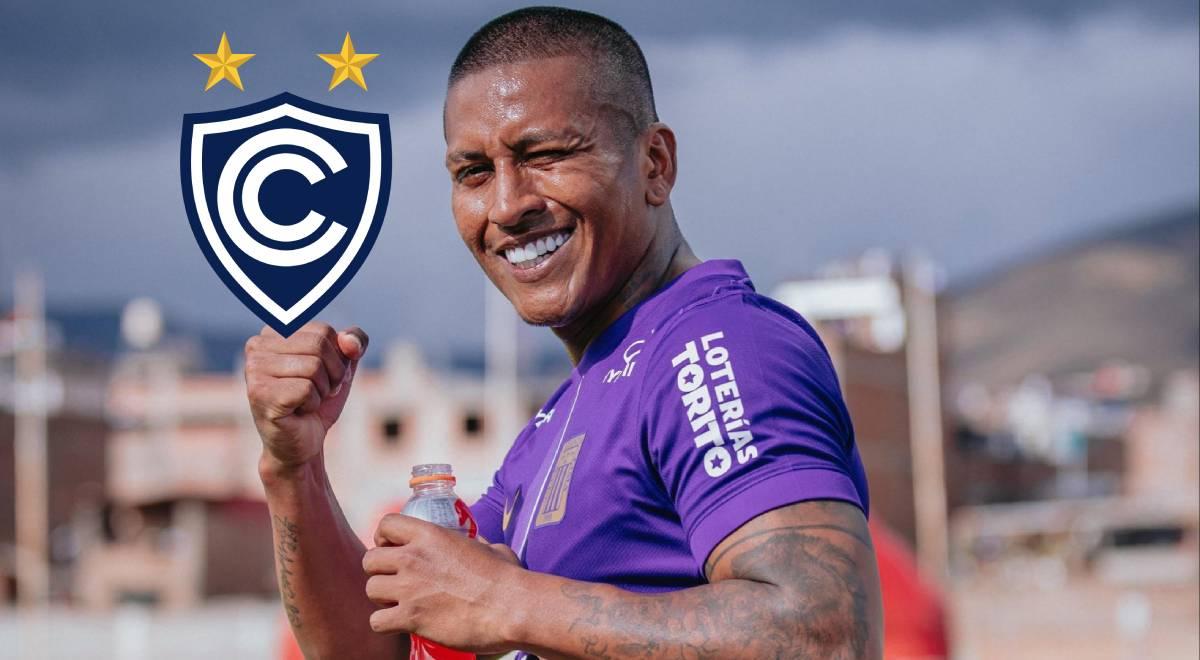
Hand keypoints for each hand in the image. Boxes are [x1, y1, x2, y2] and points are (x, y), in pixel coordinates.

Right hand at [244, 321, 368, 471]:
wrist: (303, 443)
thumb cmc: (319, 400)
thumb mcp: (344, 365)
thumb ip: (355, 341)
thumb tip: (350, 342)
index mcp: (274, 331)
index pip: (324, 331)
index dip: (337, 358)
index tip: (322, 375)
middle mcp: (257, 345)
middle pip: (319, 345)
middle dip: (332, 373)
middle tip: (318, 391)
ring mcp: (254, 369)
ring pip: (314, 366)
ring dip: (322, 390)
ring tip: (306, 401)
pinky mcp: (259, 393)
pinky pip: (307, 389)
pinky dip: (312, 404)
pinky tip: (298, 411)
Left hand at [363, 514, 522, 652]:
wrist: (511, 607)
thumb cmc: (506, 577)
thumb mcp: (490, 548)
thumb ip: (476, 544)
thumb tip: (480, 546)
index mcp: (430, 535)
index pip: (386, 525)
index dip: (384, 537)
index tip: (392, 548)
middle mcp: (413, 558)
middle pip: (370, 560)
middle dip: (380, 571)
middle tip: (396, 580)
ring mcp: (409, 588)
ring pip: (371, 589)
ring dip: (382, 598)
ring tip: (399, 603)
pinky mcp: (411, 618)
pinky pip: (377, 621)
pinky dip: (385, 624)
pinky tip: (401, 623)